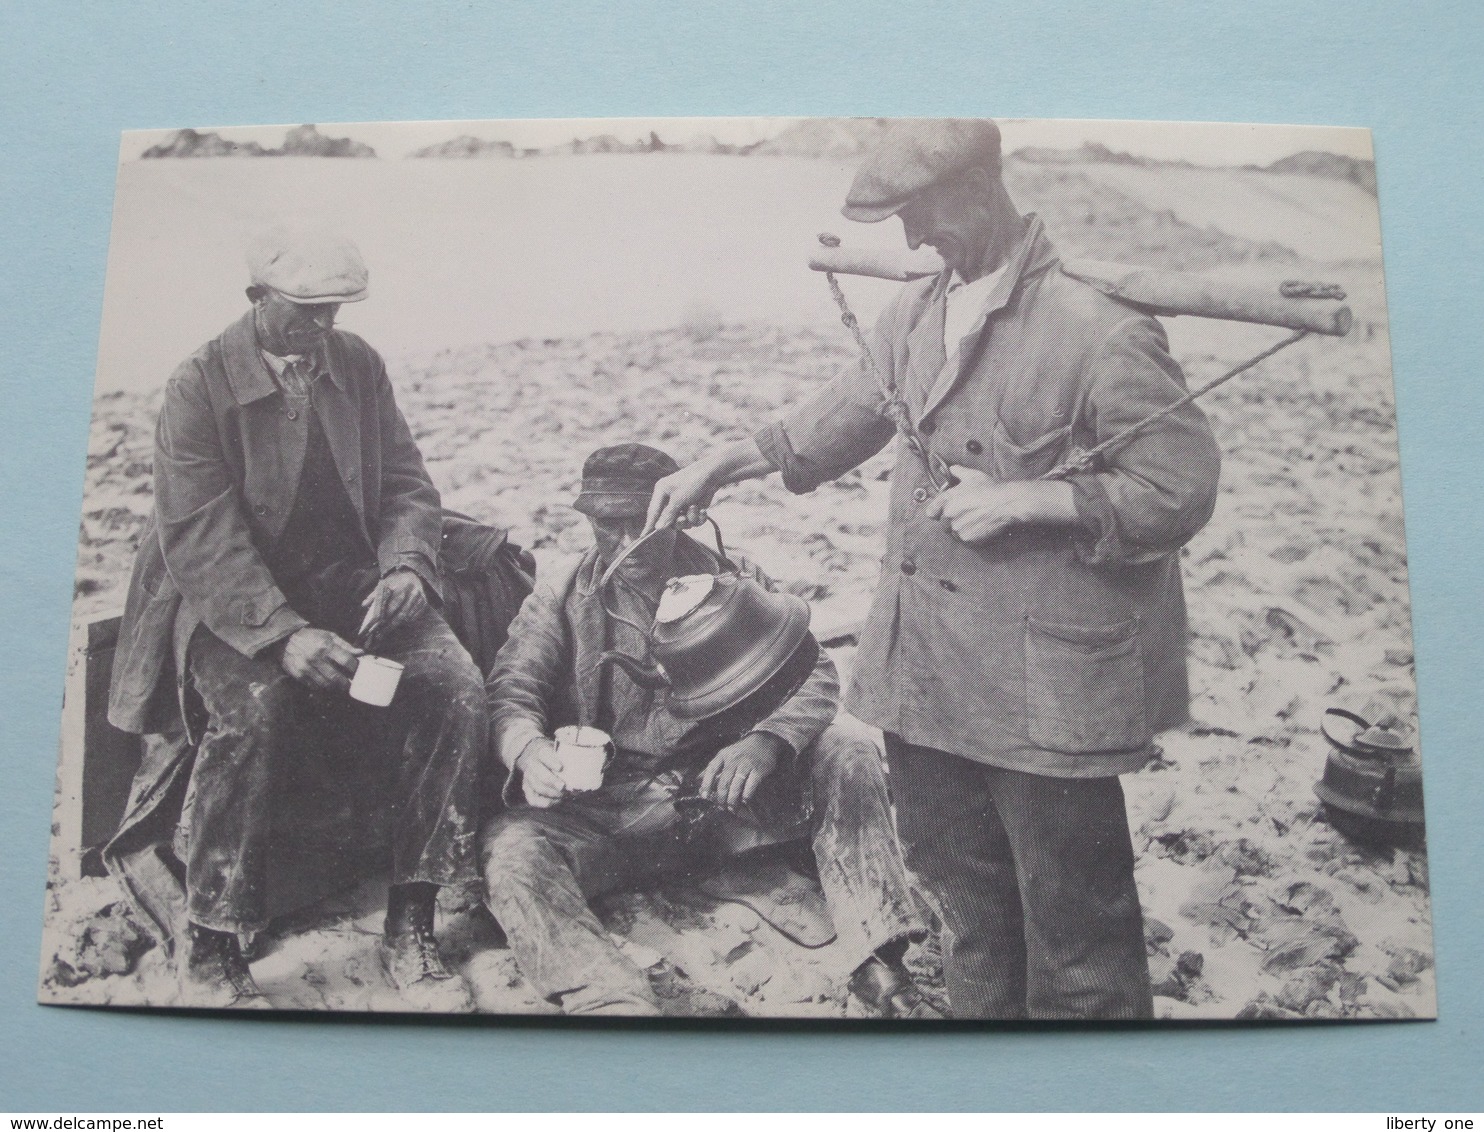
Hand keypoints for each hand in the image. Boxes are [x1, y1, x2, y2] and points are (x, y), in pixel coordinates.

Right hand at [278, 627, 362, 693]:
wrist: (285, 640)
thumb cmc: (310, 637)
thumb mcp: (328, 636)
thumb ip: (345, 645)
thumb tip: (361, 652)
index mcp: (325, 646)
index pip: (346, 660)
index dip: (354, 668)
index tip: (357, 671)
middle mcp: (316, 657)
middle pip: (336, 677)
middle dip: (346, 683)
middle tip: (350, 684)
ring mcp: (306, 668)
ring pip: (326, 684)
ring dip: (335, 687)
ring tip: (340, 686)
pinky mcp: (299, 675)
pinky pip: (314, 686)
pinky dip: (322, 688)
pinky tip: (326, 685)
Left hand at [358, 569, 427, 645]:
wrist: (413, 573)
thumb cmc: (395, 581)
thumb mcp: (384, 584)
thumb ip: (374, 594)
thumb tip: (364, 604)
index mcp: (401, 587)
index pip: (392, 606)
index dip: (384, 618)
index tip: (376, 627)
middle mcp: (412, 593)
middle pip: (400, 615)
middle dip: (389, 626)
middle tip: (380, 636)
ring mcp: (419, 599)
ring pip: (407, 617)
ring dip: (397, 626)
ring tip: (386, 633)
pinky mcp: (424, 603)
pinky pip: (414, 617)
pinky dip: (405, 623)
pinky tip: (398, 627)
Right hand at [515, 738, 566, 808]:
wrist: (532, 754)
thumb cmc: (553, 754)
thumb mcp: (559, 749)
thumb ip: (571, 757)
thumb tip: (593, 769)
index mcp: (541, 752)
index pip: (544, 756)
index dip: (552, 762)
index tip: (561, 767)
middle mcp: (533, 764)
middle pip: (540, 774)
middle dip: (552, 781)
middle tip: (563, 787)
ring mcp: (528, 777)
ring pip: (537, 787)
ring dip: (552, 793)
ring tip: (564, 795)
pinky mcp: (527, 788)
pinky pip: (533, 799)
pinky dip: (545, 802)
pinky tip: (556, 801)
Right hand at [644, 462, 715, 534]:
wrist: (713, 475)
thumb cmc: (692, 482)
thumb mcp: (678, 499)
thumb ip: (668, 515)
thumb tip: (658, 528)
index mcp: (661, 492)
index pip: (653, 512)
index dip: (649, 524)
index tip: (644, 536)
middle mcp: (669, 498)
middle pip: (669, 521)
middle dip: (679, 522)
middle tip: (684, 518)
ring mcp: (682, 504)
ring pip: (682, 522)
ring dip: (691, 519)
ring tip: (696, 508)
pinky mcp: (692, 508)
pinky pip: (692, 520)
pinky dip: (698, 517)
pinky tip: (703, 510)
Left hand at [699, 733, 784, 809]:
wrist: (764, 741)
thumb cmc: (741, 751)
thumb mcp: (726, 754)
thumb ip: (714, 767)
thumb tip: (698, 780)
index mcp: (723, 755)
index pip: (711, 770)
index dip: (706, 784)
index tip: (704, 796)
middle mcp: (734, 759)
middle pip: (724, 781)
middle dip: (721, 797)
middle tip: (721, 807)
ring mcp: (746, 764)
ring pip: (736, 785)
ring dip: (732, 799)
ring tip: (732, 808)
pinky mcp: (759, 769)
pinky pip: (750, 785)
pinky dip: (746, 795)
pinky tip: (744, 800)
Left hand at [924, 465, 1076, 543]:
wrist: (1006, 503)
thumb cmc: (990, 488)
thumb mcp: (973, 475)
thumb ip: (958, 472)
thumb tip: (951, 468)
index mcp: (947, 499)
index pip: (931, 512)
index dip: (937, 512)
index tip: (943, 513)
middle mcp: (949, 514)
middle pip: (943, 524)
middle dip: (952, 520)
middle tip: (966, 515)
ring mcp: (957, 527)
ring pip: (954, 532)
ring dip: (961, 528)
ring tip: (975, 520)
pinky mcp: (967, 538)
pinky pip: (964, 539)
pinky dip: (970, 535)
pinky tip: (979, 526)